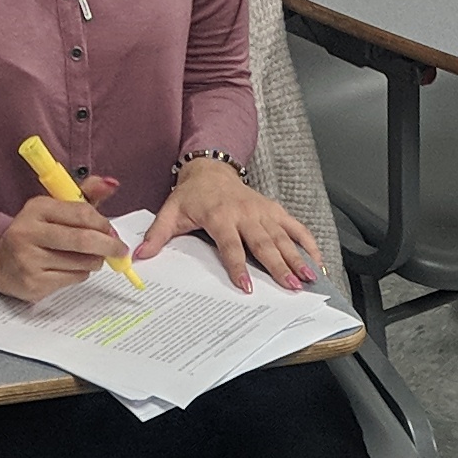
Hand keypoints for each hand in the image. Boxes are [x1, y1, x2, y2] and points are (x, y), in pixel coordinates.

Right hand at [0, 178, 127, 300]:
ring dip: (95, 261)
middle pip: (83, 240)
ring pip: (81, 262)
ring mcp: (29, 260)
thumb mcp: (55, 209)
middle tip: (119, 250)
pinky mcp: (34, 283)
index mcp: (37, 207)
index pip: (81, 213)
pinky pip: (73, 279)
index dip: (103, 223)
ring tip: (92, 257)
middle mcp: (29, 232)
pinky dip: (81, 274)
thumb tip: (111, 184)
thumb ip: (84, 196)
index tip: (111, 230)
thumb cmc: (35, 233)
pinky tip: (73, 268)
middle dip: (108, 245)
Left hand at [136, 156, 320, 290]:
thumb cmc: (191, 195)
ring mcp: (263, 212)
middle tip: (291, 286)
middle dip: (279, 266)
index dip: (238, 266)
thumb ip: (158, 235)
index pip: (231, 245)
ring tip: (308, 278)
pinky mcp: (275, 210)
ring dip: (297, 258)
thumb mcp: (170, 212)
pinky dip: (308, 244)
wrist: (210, 170)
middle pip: (264, 244)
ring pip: (284, 237)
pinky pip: (295, 227)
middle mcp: (245, 214)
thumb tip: (140, 256)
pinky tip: (317, 263)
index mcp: (220, 216)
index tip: (246, 287)